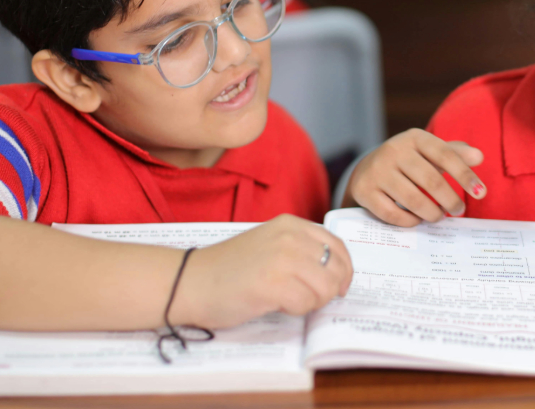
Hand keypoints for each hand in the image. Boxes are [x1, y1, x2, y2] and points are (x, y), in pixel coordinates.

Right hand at [174, 214, 352, 327]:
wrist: (190, 281)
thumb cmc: (227, 270)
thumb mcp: (269, 245)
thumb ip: (299, 250)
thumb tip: (335, 272)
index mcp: (291, 224)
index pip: (337, 246)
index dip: (344, 270)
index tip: (340, 286)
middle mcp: (290, 237)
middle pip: (336, 269)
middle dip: (329, 290)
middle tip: (308, 298)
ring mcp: (282, 258)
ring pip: (325, 288)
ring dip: (312, 301)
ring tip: (288, 300)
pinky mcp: (273, 283)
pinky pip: (306, 303)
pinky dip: (296, 310)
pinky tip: (276, 305)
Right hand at [347, 129, 485, 226]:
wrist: (368, 168)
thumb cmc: (410, 161)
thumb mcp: (430, 152)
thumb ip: (455, 154)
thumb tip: (479, 156)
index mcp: (415, 137)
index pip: (446, 155)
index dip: (465, 175)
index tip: (481, 193)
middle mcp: (394, 150)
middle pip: (431, 181)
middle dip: (450, 200)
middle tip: (459, 210)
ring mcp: (377, 171)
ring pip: (412, 200)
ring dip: (432, 213)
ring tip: (439, 216)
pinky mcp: (365, 191)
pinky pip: (392, 213)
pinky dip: (409, 221)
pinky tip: (418, 220)